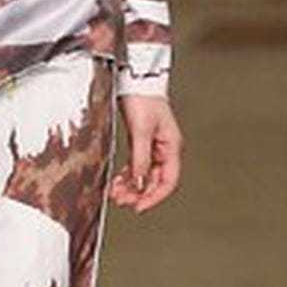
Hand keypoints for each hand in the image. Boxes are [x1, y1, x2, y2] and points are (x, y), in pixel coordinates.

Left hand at [109, 94, 181, 213]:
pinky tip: (118, 182)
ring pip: (144, 175)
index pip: (168, 181)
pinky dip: (128, 175)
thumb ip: (140, 158)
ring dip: (131, 186)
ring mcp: (153, 146)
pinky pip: (137, 165)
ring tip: (116, 193)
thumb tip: (138, 182)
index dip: (154, 197)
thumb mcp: (140, 131)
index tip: (139, 207)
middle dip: (139, 193)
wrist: (134, 79)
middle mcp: (165, 149)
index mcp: (171, 147)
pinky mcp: (141, 141)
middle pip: (155, 180)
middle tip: (122, 202)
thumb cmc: (143, 99)